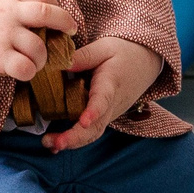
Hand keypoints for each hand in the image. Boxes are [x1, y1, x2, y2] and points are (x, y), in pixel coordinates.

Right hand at [0, 0, 76, 80]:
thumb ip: (14, 6)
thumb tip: (43, 18)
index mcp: (8, 0)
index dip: (58, 6)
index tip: (63, 18)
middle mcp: (8, 15)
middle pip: (47, 14)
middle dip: (65, 24)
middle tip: (70, 35)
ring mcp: (3, 35)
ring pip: (38, 47)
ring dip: (43, 59)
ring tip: (37, 63)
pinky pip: (24, 67)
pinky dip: (30, 72)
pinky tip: (25, 73)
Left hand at [43, 36, 163, 151]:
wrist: (144, 63)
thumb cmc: (122, 53)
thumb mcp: (104, 47)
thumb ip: (83, 56)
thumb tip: (60, 64)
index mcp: (111, 83)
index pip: (103, 99)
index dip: (94, 111)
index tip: (84, 121)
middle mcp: (111, 104)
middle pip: (96, 125)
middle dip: (75, 137)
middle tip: (54, 143)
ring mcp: (108, 113)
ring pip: (93, 133)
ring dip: (72, 142)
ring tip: (49, 144)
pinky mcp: (103, 117)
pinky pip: (91, 132)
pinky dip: (75, 140)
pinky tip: (55, 144)